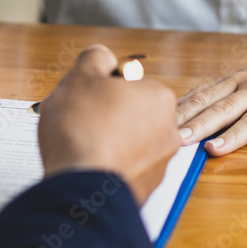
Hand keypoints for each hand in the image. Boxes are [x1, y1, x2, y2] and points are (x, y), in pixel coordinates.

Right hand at [38, 46, 180, 205]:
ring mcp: (158, 164)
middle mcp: (168, 131)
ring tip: (80, 146)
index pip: (128, 83)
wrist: (81, 187)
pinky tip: (88, 166)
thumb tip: (102, 58)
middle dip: (104, 116)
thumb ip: (95, 59)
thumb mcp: (81, 76)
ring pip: (125, 143)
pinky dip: (107, 166)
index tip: (85, 99)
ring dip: (105, 142)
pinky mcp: (145, 190)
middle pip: (129, 114)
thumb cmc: (83, 128)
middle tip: (78, 122)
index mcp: (159, 98)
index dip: (100, 88)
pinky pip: (122, 169)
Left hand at [177, 49, 246, 156]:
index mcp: (238, 81)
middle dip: (198, 125)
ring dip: (232, 135)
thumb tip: (181, 103)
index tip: (159, 126)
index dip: (183, 112)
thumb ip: (217, 91)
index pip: (205, 97)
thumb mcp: (246, 78)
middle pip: (223, 108)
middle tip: (176, 141)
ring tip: (213, 151)